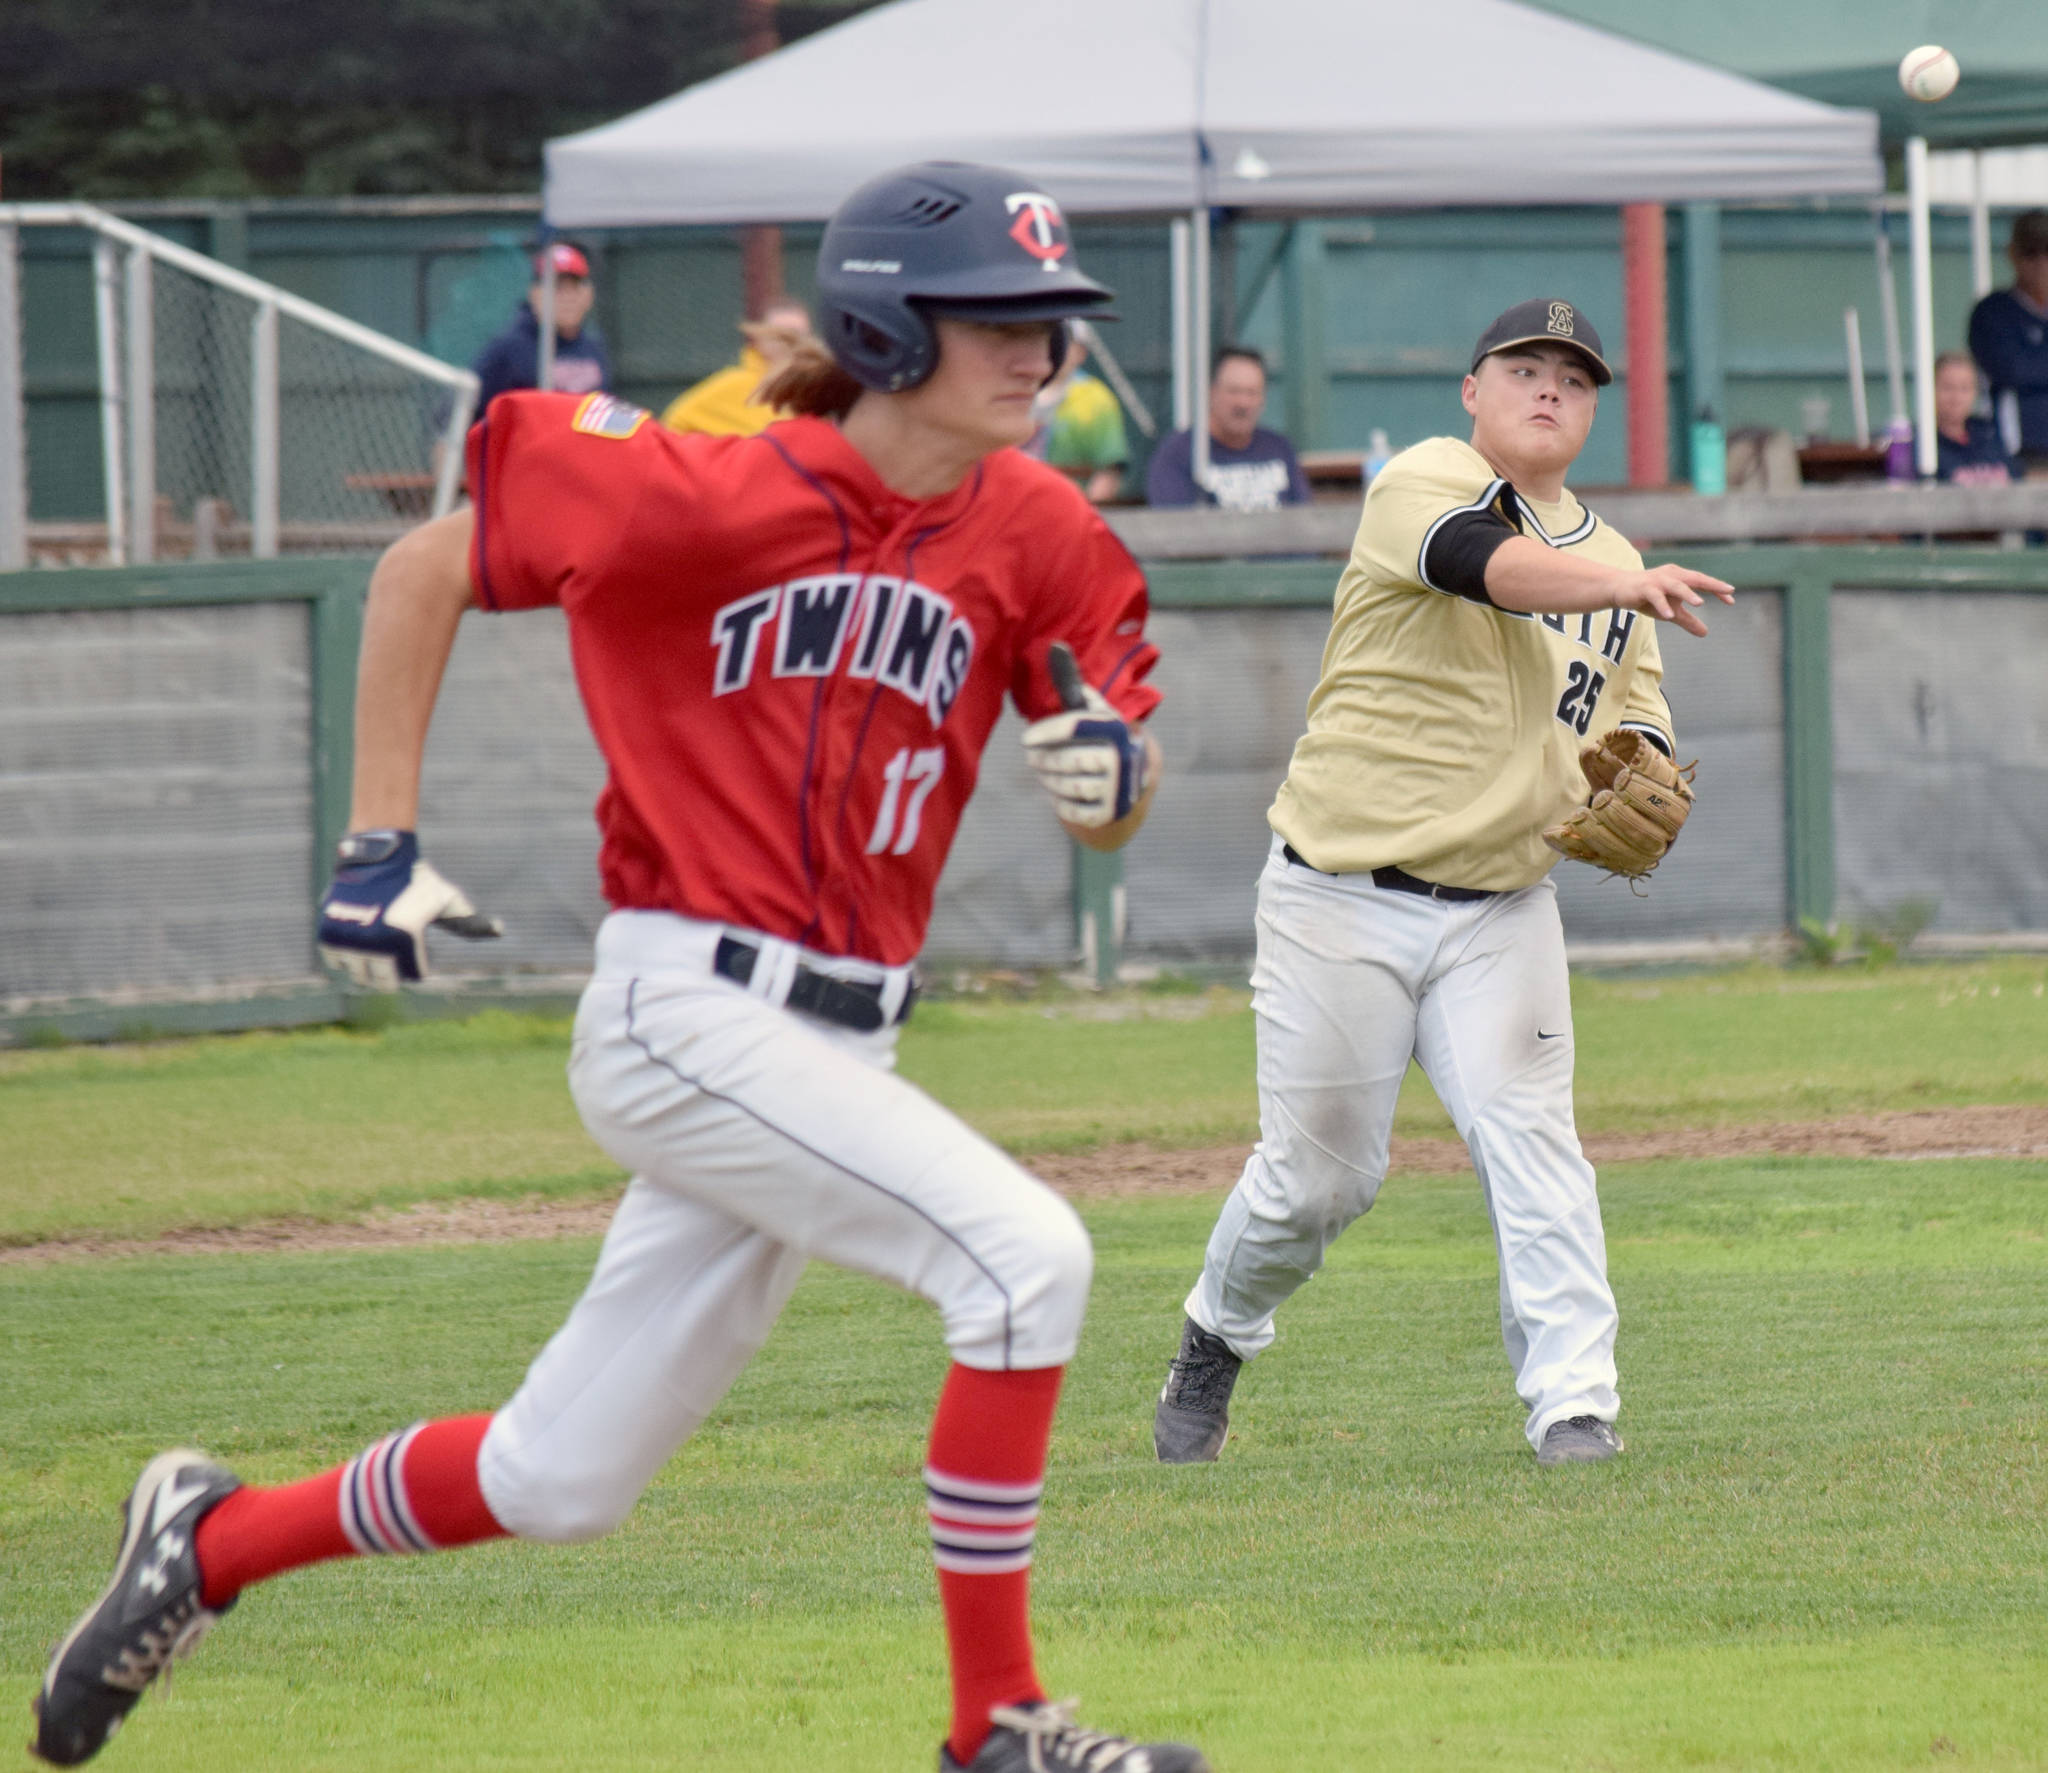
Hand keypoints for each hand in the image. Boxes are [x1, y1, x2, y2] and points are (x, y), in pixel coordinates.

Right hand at [317, 829, 501, 989]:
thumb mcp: (448, 900)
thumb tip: (501, 930)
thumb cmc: (418, 881)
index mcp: (406, 941)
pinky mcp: (328, 933)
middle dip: (390, 971)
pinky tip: (358, 942)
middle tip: (394, 952)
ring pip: (357, 974)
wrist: (379, 854)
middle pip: (381, 981)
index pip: (410, 976)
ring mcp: (350, 940)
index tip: (416, 947)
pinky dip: (345, 955)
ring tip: (376, 947)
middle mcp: (376, 945)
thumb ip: (471, 923)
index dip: (416, 965)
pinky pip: (336, 960)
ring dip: (366, 965)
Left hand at [1021, 642, 1150, 827]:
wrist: (1133, 777)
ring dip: (1050, 782)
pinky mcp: (1110, 813)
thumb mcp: (1092, 711)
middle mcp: (1121, 757)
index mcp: (1115, 728)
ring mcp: (1117, 788)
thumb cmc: (1101, 738)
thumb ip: (1072, 684)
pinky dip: (1061, 805)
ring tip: (1044, 774)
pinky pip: (1075, 812)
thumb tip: (1055, 646)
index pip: (1073, 727)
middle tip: (1032, 759)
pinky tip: (1058, 794)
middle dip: (1045, 760)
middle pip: (1069, 761)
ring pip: (1070, 787)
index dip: (1045, 732)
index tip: (1025, 739)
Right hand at [1612, 564, 1734, 637]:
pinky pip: (1655, 597)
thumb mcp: (1671, 610)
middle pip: (1695, 579)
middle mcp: (1671, 575)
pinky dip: (1663, 605)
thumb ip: (1687, 620)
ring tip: (1700, 603)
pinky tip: (1670, 615)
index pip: (1702, 582)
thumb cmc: (1647, 598)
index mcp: (1680, 577)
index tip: (1731, 599)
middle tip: (1728, 591)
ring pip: (1676, 586)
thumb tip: (1705, 633)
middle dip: (1712, 585)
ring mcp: (1657, 581)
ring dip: (1688, 594)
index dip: (1717, 589)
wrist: (1618, 589)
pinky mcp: (1643, 588)